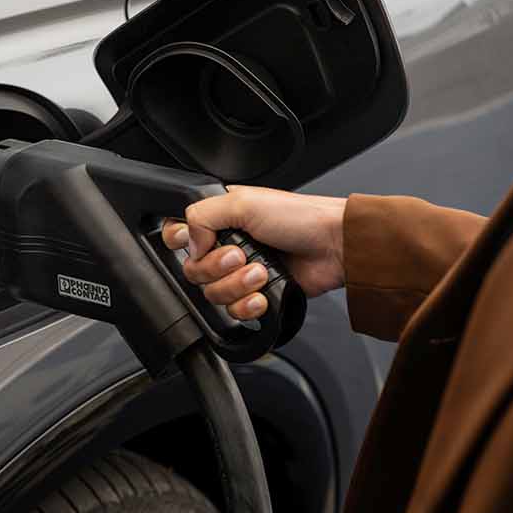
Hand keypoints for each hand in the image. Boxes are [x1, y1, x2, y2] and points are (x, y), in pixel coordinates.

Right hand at [161, 186, 345, 319]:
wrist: (334, 247)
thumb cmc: (300, 217)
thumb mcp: (244, 202)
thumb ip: (202, 215)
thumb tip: (187, 241)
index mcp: (220, 217)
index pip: (178, 232)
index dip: (180, 242)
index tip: (200, 242)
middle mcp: (226, 244)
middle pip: (193, 269)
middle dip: (217, 267)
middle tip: (241, 255)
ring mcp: (240, 272)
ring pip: (212, 293)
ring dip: (237, 285)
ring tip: (262, 271)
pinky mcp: (255, 295)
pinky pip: (233, 311)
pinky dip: (248, 305)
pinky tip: (263, 293)